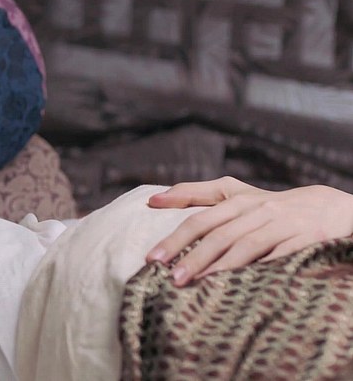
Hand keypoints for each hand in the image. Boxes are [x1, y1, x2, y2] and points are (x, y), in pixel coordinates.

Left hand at [145, 176, 352, 286]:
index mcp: (236, 200)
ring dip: (221, 266)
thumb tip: (153, 201)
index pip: (199, 219)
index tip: (151, 257)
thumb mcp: (232, 193)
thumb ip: (193, 193)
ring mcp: (280, 224)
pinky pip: (278, 256)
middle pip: (218, 234)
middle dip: (192, 256)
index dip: (174, 238)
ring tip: (198, 283)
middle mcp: (256, 210)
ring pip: (246, 245)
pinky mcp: (303, 239)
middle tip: (169, 277)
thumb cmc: (267, 204)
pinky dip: (260, 268)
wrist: (326, 206)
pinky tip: (242, 283)